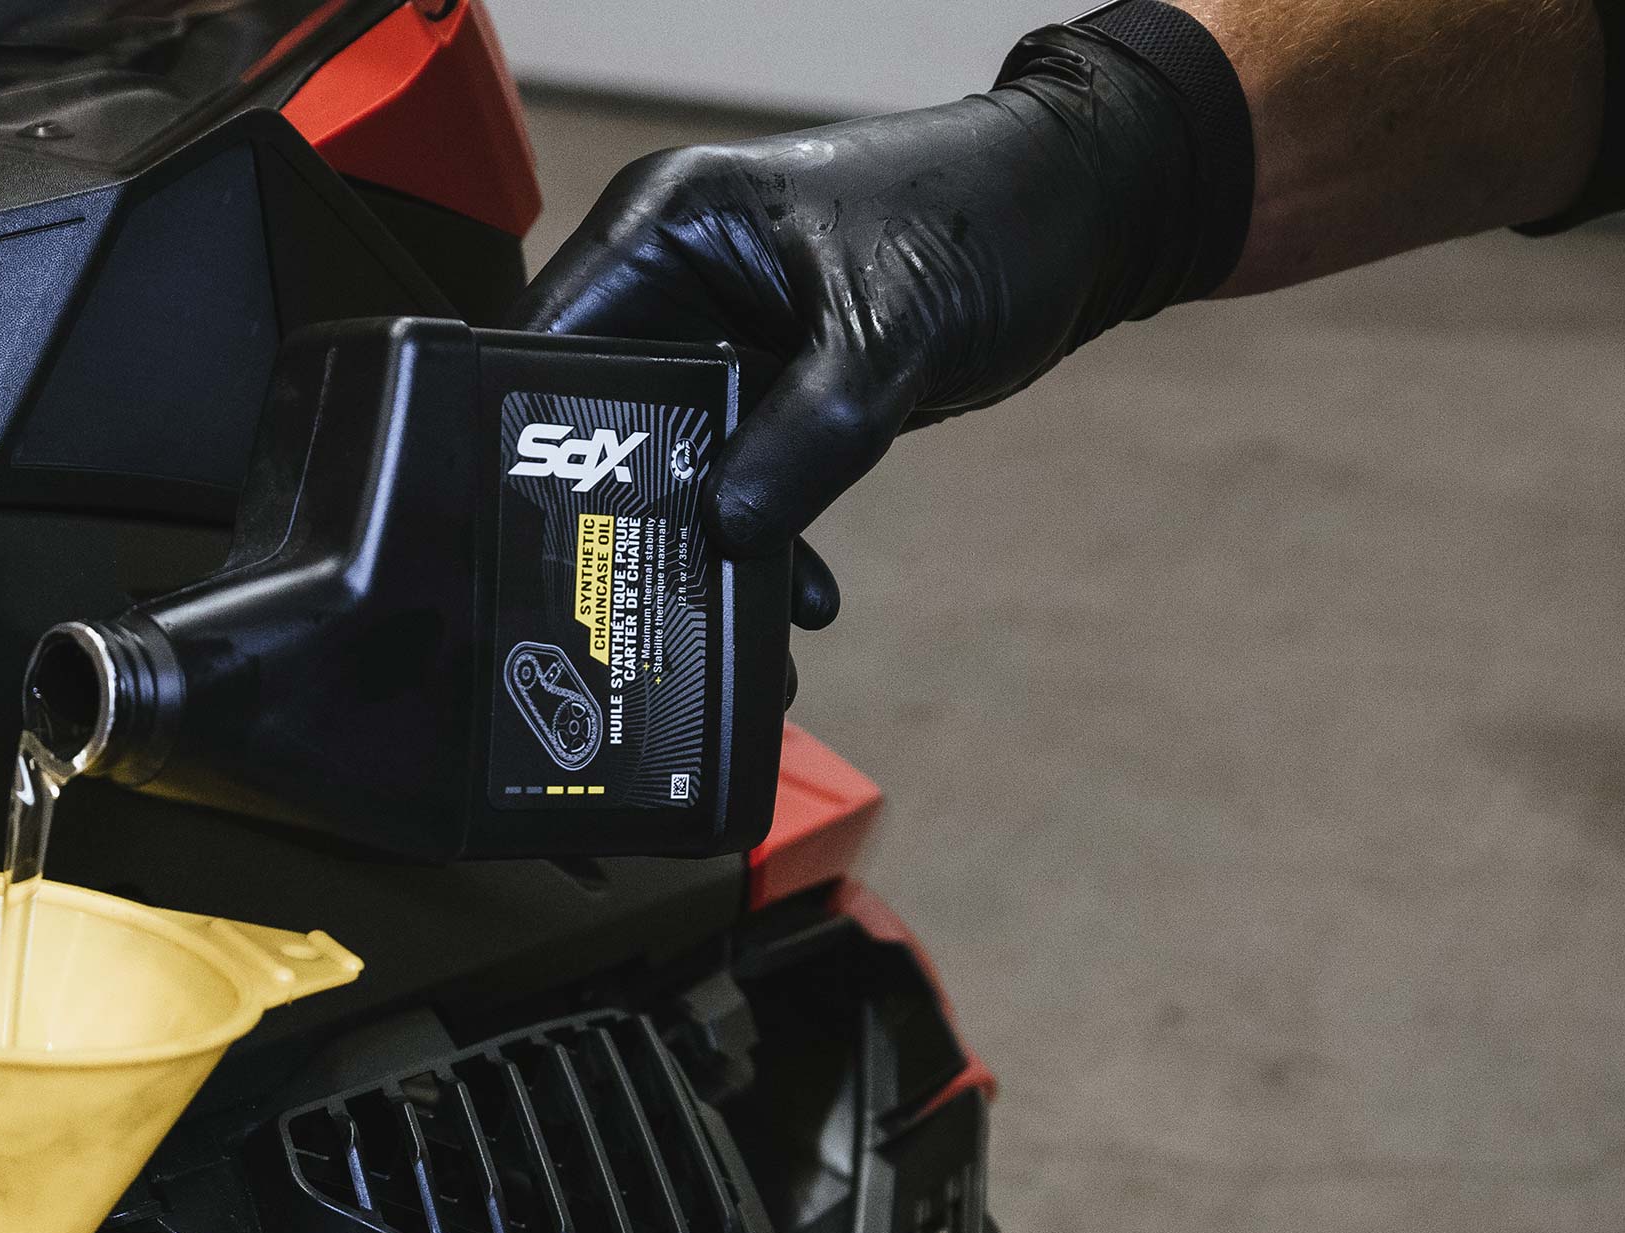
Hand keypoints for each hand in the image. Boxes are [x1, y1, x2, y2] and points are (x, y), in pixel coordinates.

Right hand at [520, 19, 1237, 584]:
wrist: (1088, 219)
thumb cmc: (990, 218)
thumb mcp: (883, 342)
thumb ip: (799, 444)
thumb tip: (724, 537)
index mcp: (669, 228)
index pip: (549, 340)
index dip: (536, 436)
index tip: (546, 527)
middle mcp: (680, 275)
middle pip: (605, 414)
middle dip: (629, 510)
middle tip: (635, 593)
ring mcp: (725, 329)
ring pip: (675, 457)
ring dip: (707, 540)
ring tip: (728, 621)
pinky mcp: (774, 379)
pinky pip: (740, 471)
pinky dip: (766, 534)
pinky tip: (801, 595)